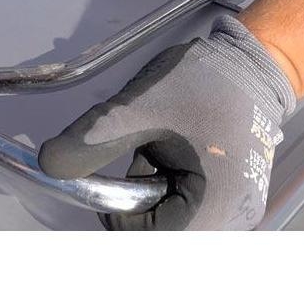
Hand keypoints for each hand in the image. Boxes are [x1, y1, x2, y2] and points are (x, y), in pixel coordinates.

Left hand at [37, 16, 295, 229]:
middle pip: (166, 237)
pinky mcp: (235, 201)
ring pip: (177, 226)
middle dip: (142, 205)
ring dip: (156, 197)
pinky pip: (192, 213)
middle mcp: (235, 219)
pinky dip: (172, 191)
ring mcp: (239, 212)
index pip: (154, 241)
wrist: (251, 61)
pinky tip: (178, 159)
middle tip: (146, 160)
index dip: (123, 218)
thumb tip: (51, 164)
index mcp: (217, 203)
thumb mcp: (141, 106)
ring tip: (165, 154)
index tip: (119, 180)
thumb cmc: (207, 80)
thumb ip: (94, 140)